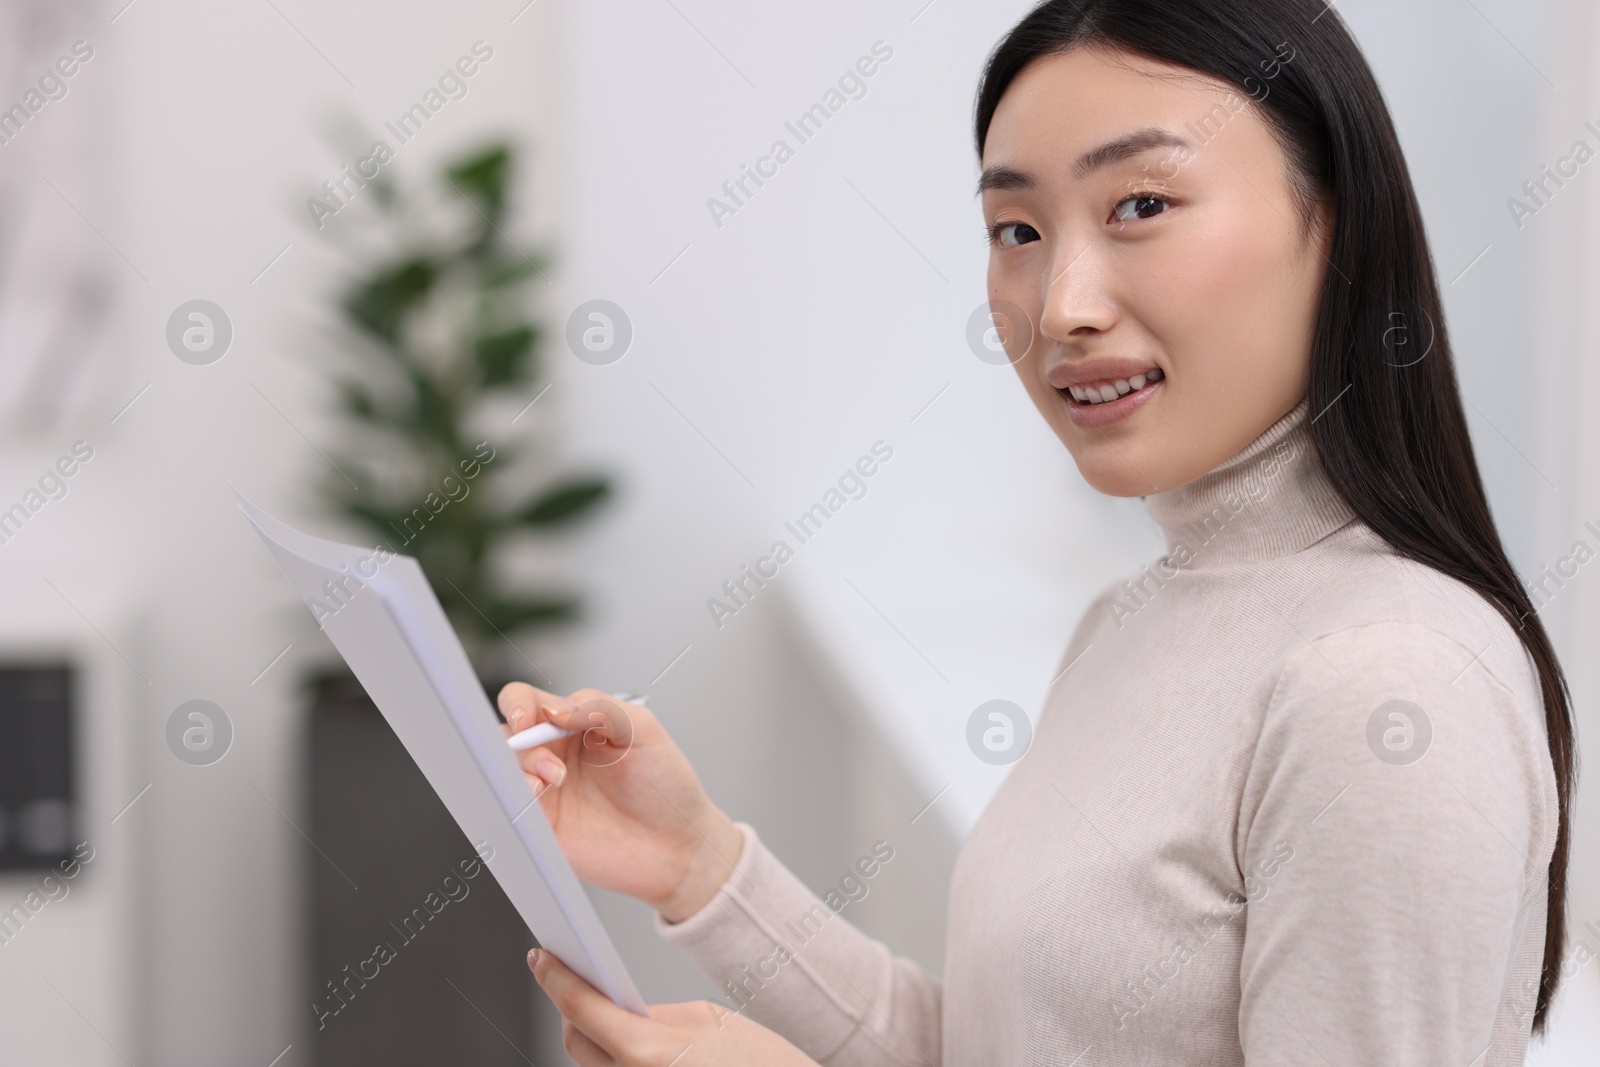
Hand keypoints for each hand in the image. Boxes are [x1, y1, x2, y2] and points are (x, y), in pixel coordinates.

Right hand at [497, 683, 742, 921]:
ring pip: (503, 770)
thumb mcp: (644, 730)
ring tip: (551, 781)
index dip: (518, 705)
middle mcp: (555, 754)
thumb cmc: (666, 785)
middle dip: (517, 741)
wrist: (677, 845)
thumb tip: (557, 708)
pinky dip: (515, 800)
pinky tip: (538, 798)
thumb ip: (601, 707)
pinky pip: (511, 808)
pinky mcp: (542, 826)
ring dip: (519, 769)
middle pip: (507, 735)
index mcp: (576, 724)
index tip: (528, 719)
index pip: (529, 702)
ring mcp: (546, 790)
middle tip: (548, 758)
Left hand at [530, 947, 818, 1066]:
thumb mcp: (708, 1019)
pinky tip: (636, 1046)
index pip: (580, 1007)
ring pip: (594, 1064)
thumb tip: (620, 1009)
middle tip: (583, 980)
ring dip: (598, 1040)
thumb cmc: (761, 1062)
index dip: (555, 978)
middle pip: (576, 1042)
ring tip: (619, 1018)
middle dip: (574, 1010)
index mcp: (647, 1052)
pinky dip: (619, 1061)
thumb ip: (654, 1013)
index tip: (540, 957)